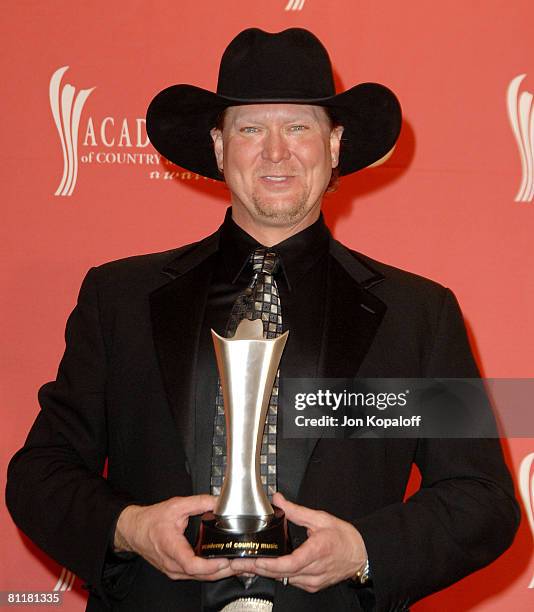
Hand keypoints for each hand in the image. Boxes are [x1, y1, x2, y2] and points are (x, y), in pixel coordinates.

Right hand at [114, 495, 233, 580]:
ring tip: (239, 565)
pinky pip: (197, 576)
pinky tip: (225, 567)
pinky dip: (212, 573)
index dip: (209, 565)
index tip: (223, 559)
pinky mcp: (177, 572)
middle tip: (242, 563)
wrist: (134, 531)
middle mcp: (172, 564)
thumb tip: (218, 501)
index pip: (190, 564)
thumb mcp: (176, 505)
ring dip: (221, 573)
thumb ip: (199, 502)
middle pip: (201, 575)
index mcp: (171, 547)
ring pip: (200, 578)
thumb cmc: (152, 520)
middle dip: (224, 570)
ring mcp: (174, 570)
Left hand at [230, 492, 366, 592]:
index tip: (257, 560)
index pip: (291, 563)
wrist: (361, 554)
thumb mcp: (320, 518)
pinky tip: (267, 569)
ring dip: (266, 573)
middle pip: (282, 574)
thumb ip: (296, 511)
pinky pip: (292, 582)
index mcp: (317, 551)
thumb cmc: (344, 537)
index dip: (272, 565)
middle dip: (258, 569)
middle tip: (238, 564)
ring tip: (246, 566)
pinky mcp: (313, 586)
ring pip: (284, 579)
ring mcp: (313, 581)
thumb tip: (278, 500)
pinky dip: (278, 575)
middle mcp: (315, 570)